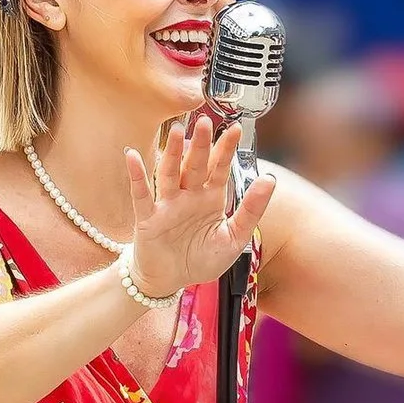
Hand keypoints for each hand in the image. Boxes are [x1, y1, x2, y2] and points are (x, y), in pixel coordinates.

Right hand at [121, 111, 273, 300]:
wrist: (171, 281)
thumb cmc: (201, 259)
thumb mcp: (235, 238)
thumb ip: (252, 210)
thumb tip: (270, 180)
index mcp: (211, 198)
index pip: (220, 168)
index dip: (226, 149)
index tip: (236, 128)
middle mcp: (189, 196)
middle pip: (195, 165)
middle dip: (201, 144)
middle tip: (206, 121)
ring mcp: (167, 205)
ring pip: (170, 173)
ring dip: (173, 152)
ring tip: (178, 131)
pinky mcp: (148, 218)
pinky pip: (142, 194)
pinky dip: (137, 176)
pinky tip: (133, 156)